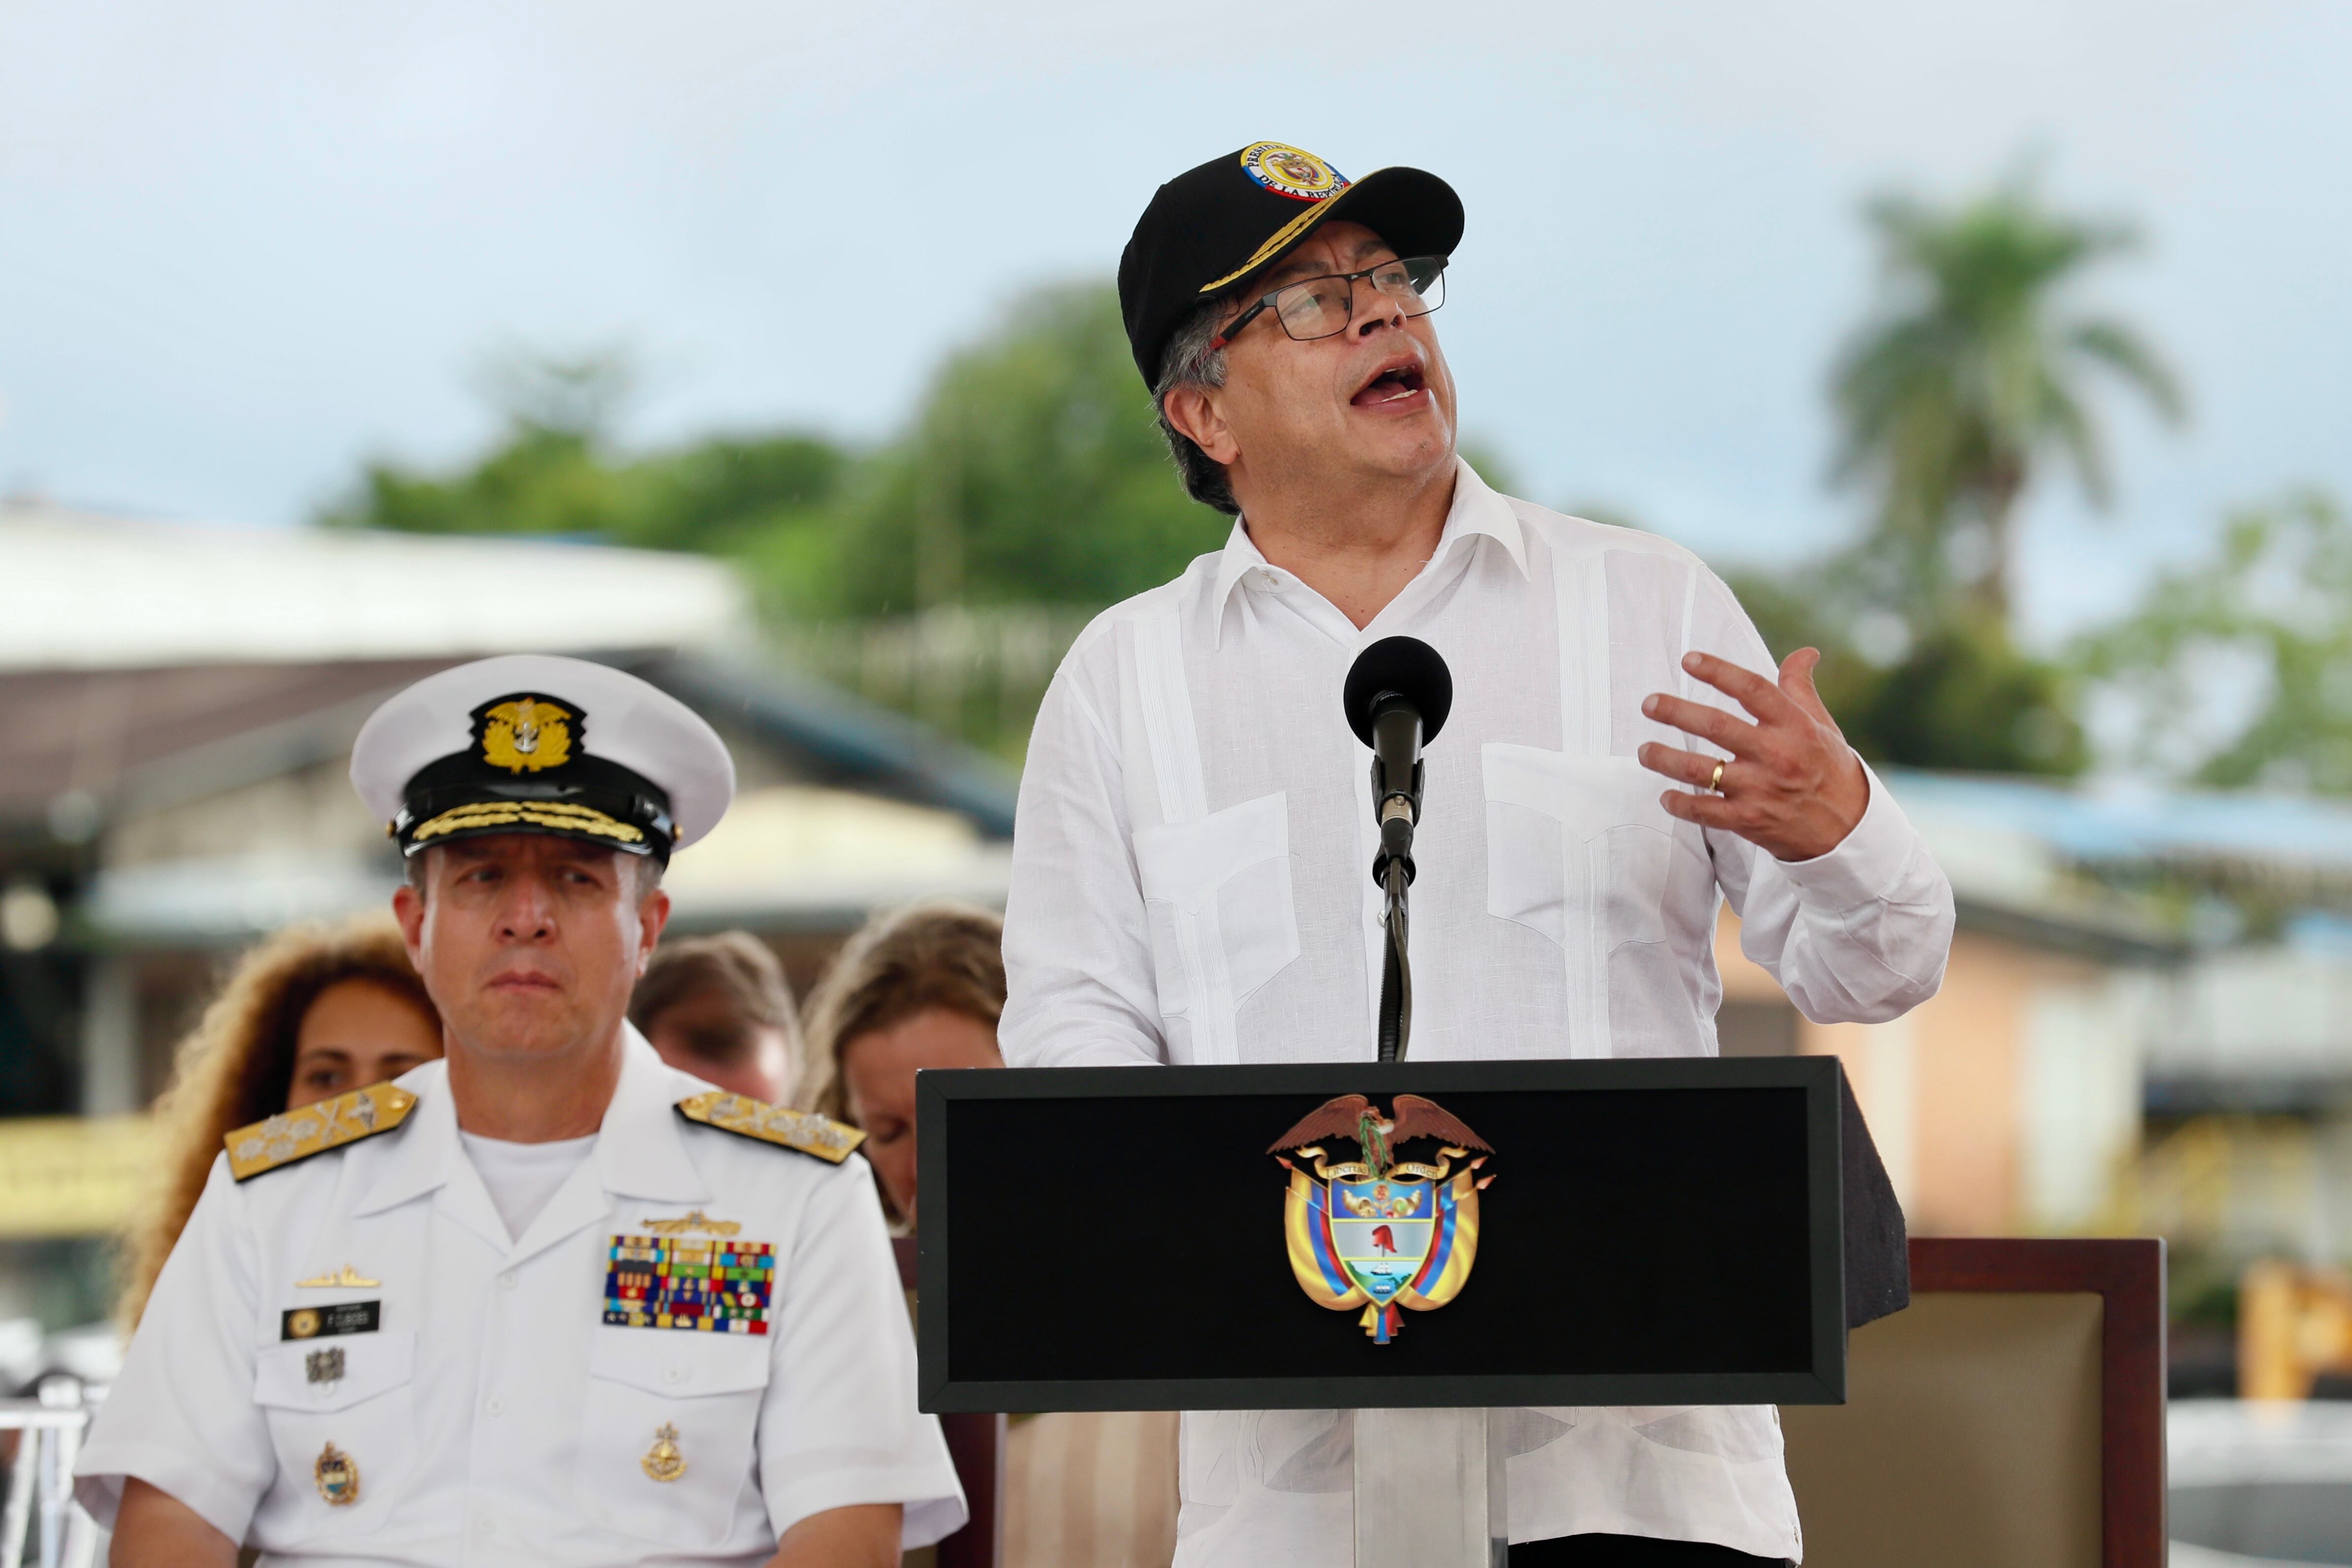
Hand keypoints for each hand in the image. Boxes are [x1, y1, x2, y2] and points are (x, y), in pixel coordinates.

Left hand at [1637, 648, 1868, 862]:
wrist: (1847, 829)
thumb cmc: (1828, 768)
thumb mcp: (1821, 724)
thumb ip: (1800, 688)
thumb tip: (1805, 652)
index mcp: (1793, 725)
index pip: (1752, 690)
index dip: (1719, 671)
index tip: (1687, 660)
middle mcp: (1776, 755)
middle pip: (1716, 726)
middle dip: (1676, 712)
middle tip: (1648, 704)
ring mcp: (1760, 789)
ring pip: (1702, 771)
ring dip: (1666, 759)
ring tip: (1644, 751)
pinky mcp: (1749, 820)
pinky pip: (1705, 812)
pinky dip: (1681, 805)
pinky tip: (1665, 796)